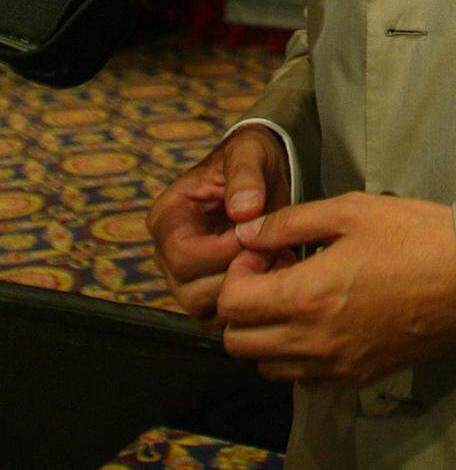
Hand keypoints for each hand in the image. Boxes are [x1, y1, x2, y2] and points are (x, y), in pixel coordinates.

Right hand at [147, 125, 290, 326]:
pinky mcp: (204, 293)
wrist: (262, 171)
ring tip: (276, 260)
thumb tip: (244, 211)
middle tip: (274, 251)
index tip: (258, 234)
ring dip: (244, 291)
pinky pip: (218, 317)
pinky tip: (274, 272)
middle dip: (236, 274)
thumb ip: (245, 176)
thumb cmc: (250, 158)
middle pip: (189, 291)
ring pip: (203, 310)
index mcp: (167, 217)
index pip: (182, 255)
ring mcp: (182, 278)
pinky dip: (247, 304)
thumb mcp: (249, 152)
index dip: (223, 251)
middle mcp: (165, 253)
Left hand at [217, 192, 455, 383]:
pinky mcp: (355, 379)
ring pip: (265, 365)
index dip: (238, 271)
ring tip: (298, 296)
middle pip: (237, 342)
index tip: (266, 251)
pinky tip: (321, 319)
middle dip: (244, 304)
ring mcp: (334, 366)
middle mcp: (313, 341)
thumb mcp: (350, 210)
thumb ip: (289, 222)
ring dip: (267, 331)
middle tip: (277, 272)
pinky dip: (295, 354)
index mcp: (307, 295)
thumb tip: (246, 232)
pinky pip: (300, 379)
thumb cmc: (412, 235)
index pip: (232, 303)